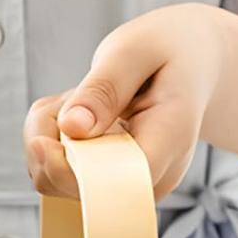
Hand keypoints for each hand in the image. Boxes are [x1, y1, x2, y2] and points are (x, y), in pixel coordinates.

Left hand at [24, 3, 226, 201]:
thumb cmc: (172, 50)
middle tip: (68, 95)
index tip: (41, 140)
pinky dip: (54, 140)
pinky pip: (59, 173)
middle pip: (76, 188)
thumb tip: (72, 128)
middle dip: (50, 143)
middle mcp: (150, 177)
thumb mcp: (137, 49)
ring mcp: (129, 185)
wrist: (196, 63)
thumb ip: (104, 87)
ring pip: (58, 182)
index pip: (112, 184)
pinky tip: (79, 113)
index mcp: (168, 143)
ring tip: (79, 99)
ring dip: (49, 138)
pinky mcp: (109, 183)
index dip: (68, 172)